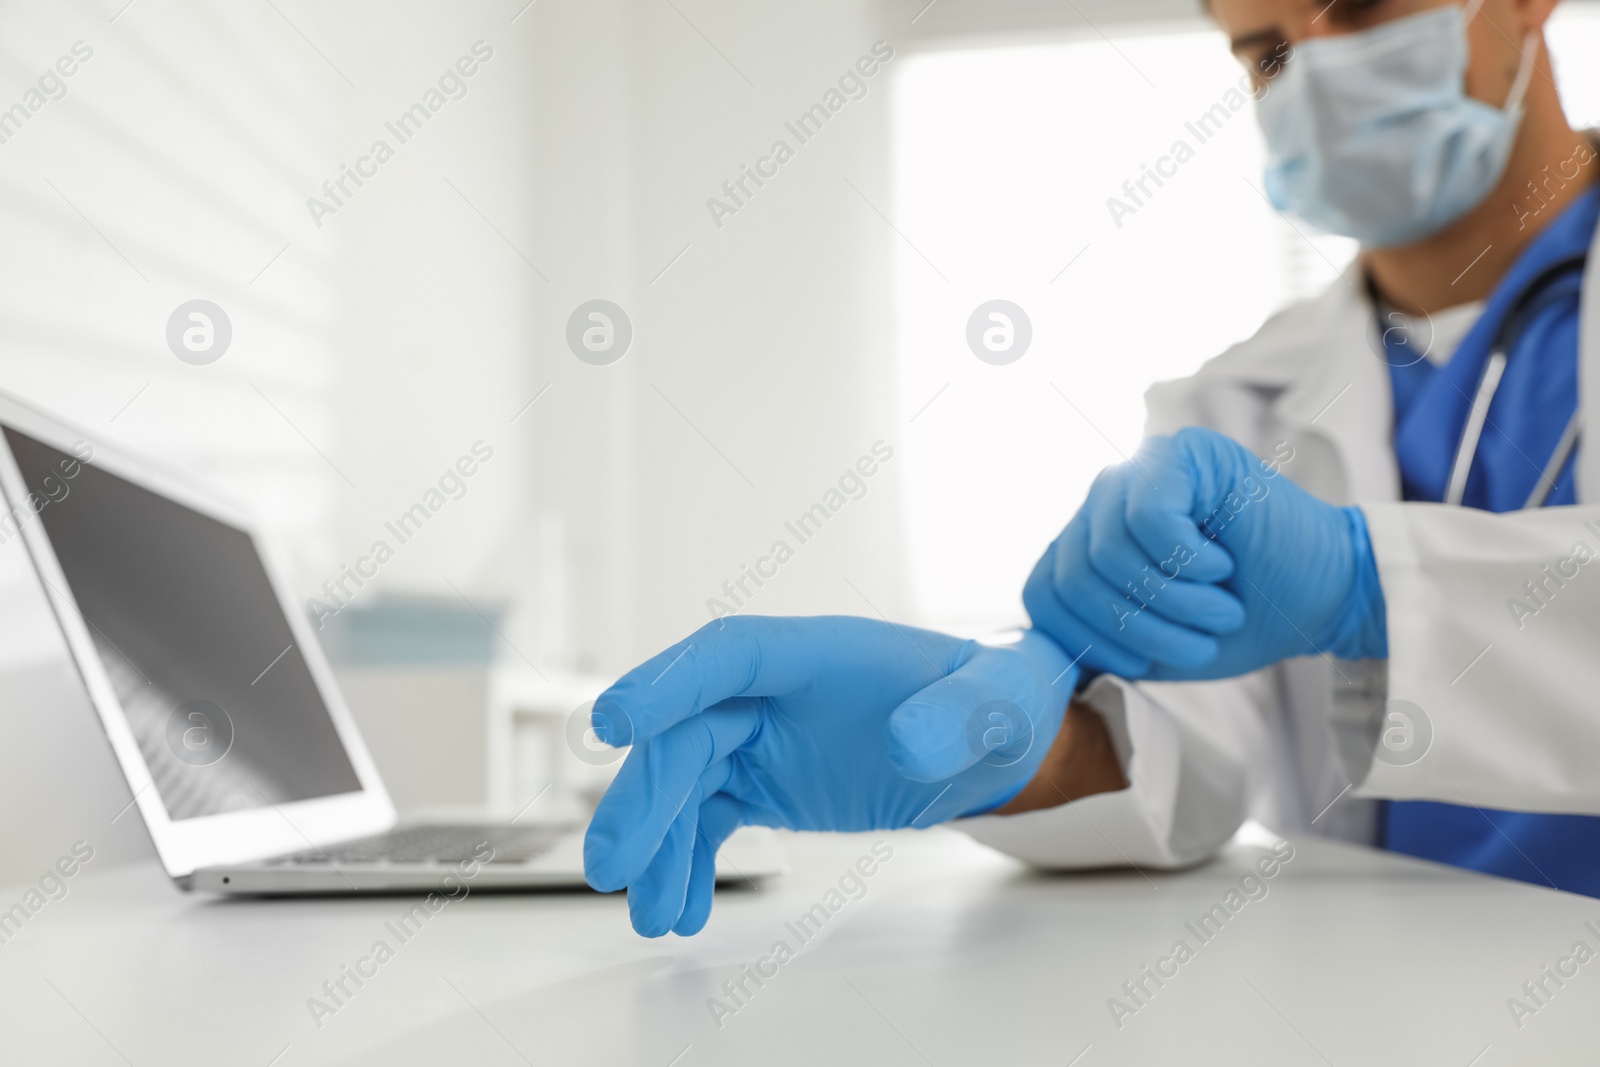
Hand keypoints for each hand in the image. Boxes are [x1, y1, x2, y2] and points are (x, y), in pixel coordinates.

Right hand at [582, 616, 1078, 935]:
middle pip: (685, 732)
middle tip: (613, 867)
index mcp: (816, 651)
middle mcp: (771, 688)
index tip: (612, 723)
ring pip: (682, 781)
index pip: (725, 655)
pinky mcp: (761, 779)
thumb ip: (959, 717)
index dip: (665, 684)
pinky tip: (681, 908)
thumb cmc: (995, 697)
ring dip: (658, 844)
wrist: (993, 735)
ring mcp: (759, 735)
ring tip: (651, 913)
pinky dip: (687, 861)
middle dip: (644, 798)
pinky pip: (705, 818)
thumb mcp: (998, 702)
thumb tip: (907, 746)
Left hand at [1023, 426, 1385, 681]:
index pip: (1042, 595)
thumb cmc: (1239, 621)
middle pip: (1072, 576)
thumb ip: (1092, 641)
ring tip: (1220, 608)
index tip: (1145, 659)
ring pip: (1109, 551)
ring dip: (1173, 600)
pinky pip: (1147, 518)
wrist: (1322, 596)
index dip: (1089, 640)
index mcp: (1086, 546)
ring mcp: (1136, 472)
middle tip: (1199, 636)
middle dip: (1139, 626)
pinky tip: (1221, 564)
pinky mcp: (1177, 454)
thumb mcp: (1150, 646)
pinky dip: (1188, 561)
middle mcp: (1101, 502)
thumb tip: (1038, 660)